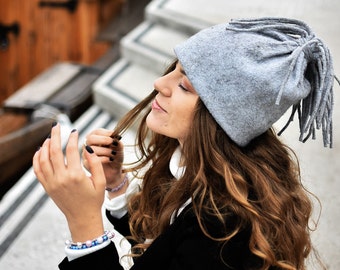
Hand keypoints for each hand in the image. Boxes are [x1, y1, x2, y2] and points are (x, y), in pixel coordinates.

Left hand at [33, 123, 105, 241]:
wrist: (82, 218)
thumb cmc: (94, 200)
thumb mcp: (100, 181)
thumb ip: (96, 163)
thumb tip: (88, 148)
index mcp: (76, 176)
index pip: (71, 150)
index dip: (73, 138)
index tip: (75, 131)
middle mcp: (61, 178)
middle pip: (54, 151)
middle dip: (55, 136)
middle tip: (57, 126)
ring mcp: (52, 183)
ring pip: (43, 159)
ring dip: (45, 145)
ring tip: (49, 137)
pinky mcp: (47, 187)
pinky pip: (37, 170)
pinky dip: (37, 158)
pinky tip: (40, 150)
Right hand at [82, 128, 123, 188]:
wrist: (115, 171)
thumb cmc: (115, 158)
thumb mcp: (119, 148)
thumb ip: (117, 141)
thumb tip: (115, 136)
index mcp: (96, 138)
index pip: (96, 132)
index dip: (105, 132)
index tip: (114, 135)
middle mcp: (89, 145)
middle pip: (90, 138)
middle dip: (103, 139)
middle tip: (112, 142)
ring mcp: (86, 155)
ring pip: (90, 149)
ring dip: (104, 150)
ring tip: (113, 153)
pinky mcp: (86, 164)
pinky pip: (91, 160)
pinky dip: (102, 159)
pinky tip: (109, 159)